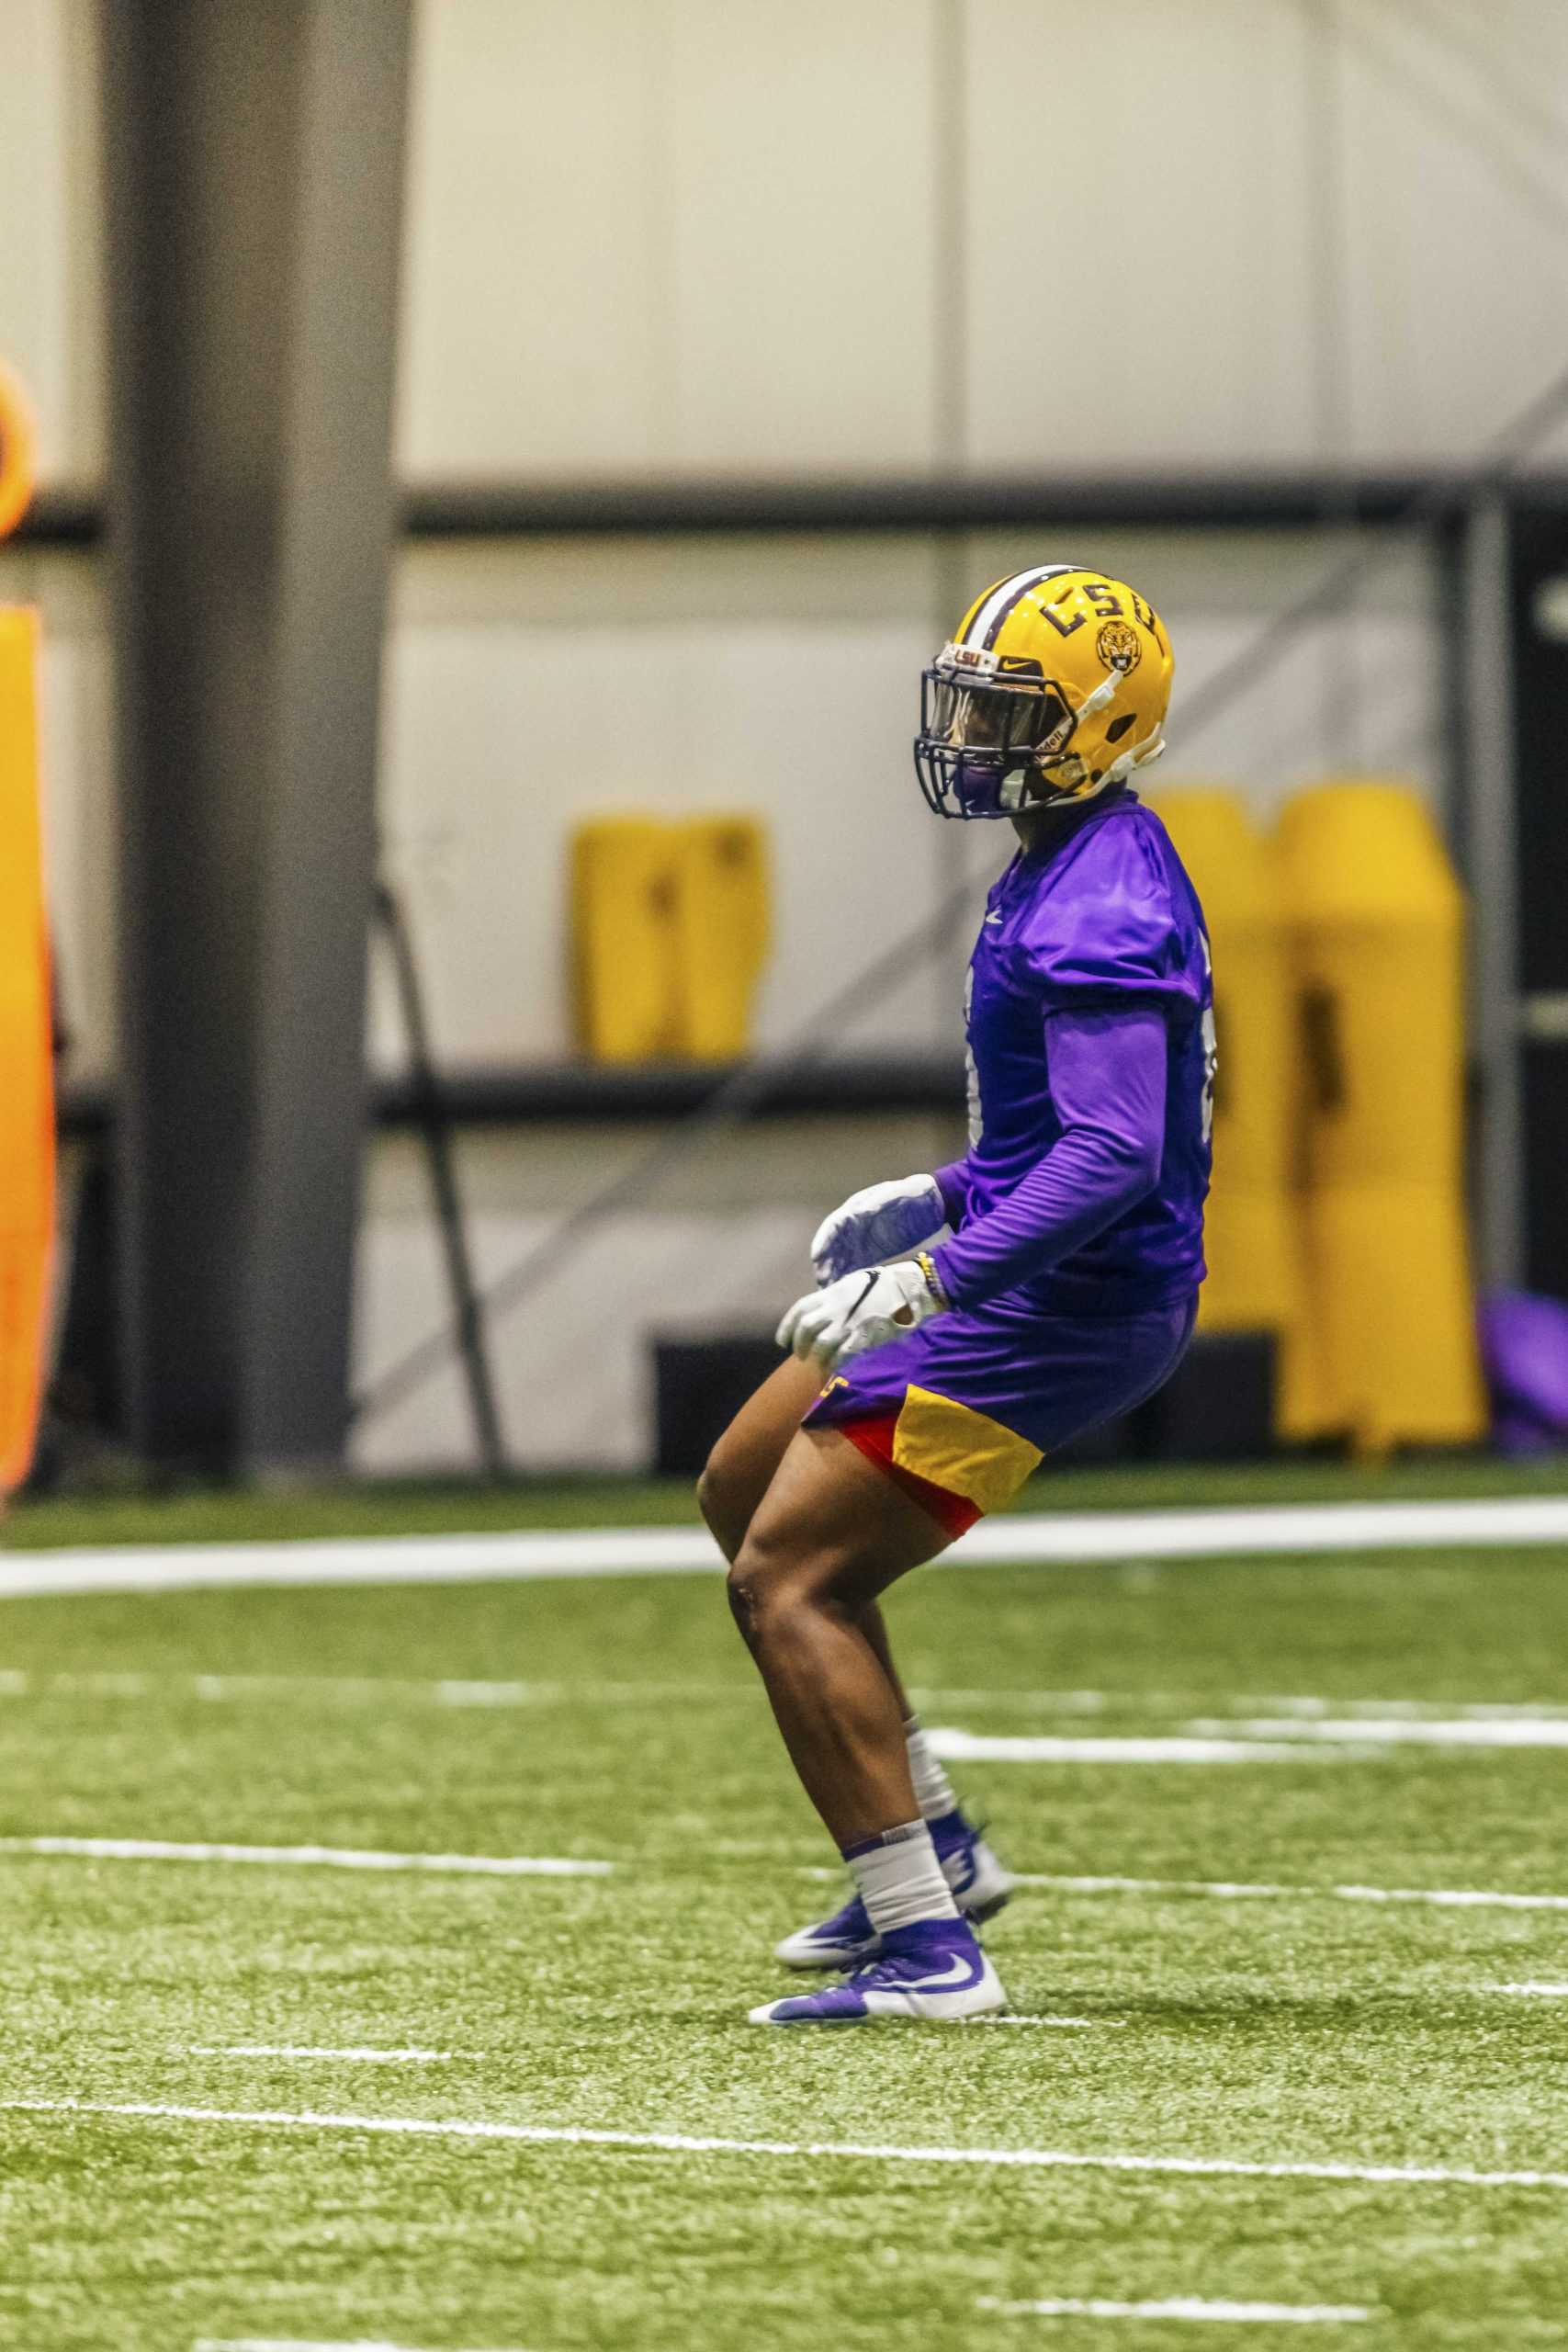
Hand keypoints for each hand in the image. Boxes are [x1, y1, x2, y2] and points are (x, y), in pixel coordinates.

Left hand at [776, 1259, 944, 1372]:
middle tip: (801, 1356)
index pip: (800, 1309)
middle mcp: (837, 1306)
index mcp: (833, 1292)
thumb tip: (825, 1312)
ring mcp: (850, 1322)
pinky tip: (839, 1368)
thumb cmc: (886, 1284)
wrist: (914, 1286)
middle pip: (806, 1327)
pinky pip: (843, 1355)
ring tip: (820, 1365)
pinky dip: (837, 1364)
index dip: (786, 1327)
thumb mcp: (855, 1284)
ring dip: (817, 1357)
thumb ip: (837, 1298)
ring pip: (821, 1343)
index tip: (782, 1342)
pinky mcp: (865, 1336)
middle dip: (800, 1345)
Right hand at [810, 1173, 946, 1284]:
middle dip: (826, 1264)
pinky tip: (850, 1293)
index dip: (823, 1240)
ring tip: (832, 1293)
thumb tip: (861, 1210)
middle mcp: (854, 1227)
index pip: (834, 1226)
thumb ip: (879, 1202)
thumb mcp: (896, 1193)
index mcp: (856, 1209)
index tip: (817, 1256)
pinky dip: (851, 1279)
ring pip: (843, 1259)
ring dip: (836, 1275)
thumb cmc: (911, 1194)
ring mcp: (862, 1241)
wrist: (930, 1202)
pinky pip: (858, 1267)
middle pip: (834, 1247)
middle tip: (823, 1283)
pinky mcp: (873, 1253)